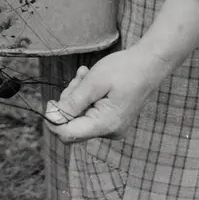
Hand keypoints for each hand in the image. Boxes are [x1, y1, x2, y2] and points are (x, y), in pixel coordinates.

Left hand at [43, 49, 171, 143]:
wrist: (149, 64)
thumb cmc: (123, 70)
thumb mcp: (93, 82)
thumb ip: (72, 102)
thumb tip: (52, 117)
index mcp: (104, 125)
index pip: (67, 135)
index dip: (53, 121)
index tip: (49, 101)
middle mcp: (108, 131)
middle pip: (72, 124)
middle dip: (68, 101)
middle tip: (78, 78)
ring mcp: (111, 126)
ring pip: (80, 114)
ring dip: (77, 93)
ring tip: (86, 75)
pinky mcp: (112, 119)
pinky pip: (90, 111)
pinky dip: (86, 95)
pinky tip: (90, 79)